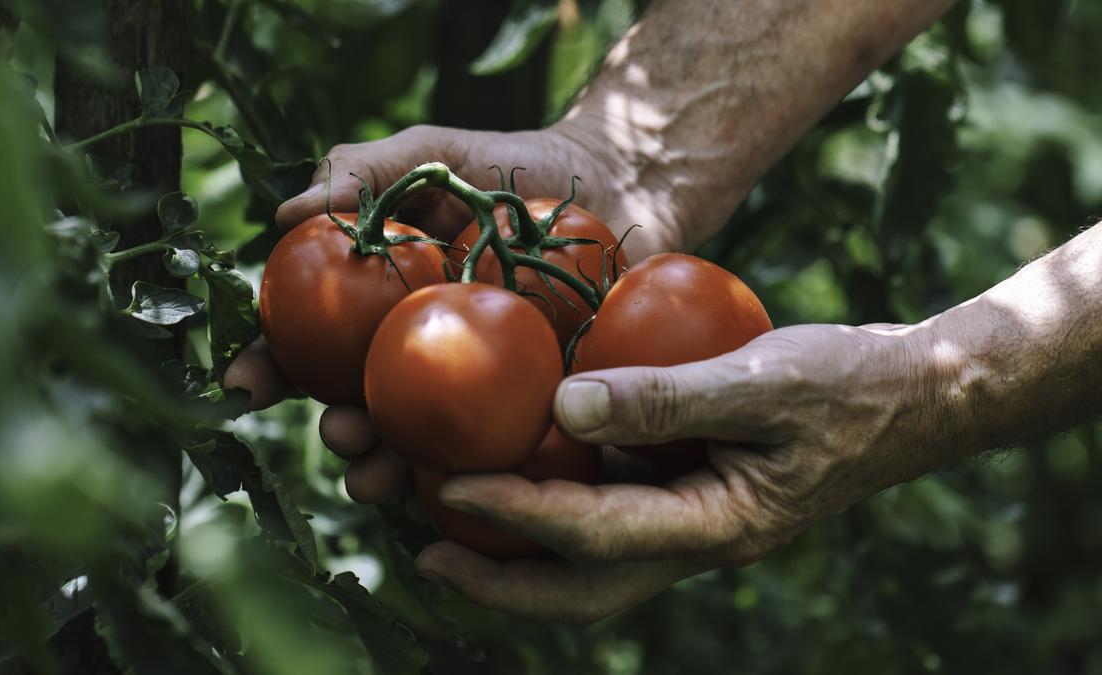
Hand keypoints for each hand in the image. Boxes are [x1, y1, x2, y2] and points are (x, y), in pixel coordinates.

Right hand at [226, 120, 685, 499]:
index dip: (273, 366)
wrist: (622, 178)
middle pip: (366, 405)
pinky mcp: (545, 402)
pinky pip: (505, 447)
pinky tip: (463, 486)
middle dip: (338, 432)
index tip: (245, 387)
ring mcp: (484, 383)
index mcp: (387, 303)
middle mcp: (426, 351)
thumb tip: (283, 217)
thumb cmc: (517, 162)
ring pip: (426, 441)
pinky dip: (480, 474)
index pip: (315, 343)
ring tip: (379, 476)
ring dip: (391, 467)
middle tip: (339, 433)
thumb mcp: (431, 152)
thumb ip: (362, 172)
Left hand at [412, 322, 965, 621]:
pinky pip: (609, 513)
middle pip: (582, 589)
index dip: (516, 518)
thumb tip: (563, 406)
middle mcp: (696, 539)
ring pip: (591, 561)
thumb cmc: (849, 384)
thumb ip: (669, 398)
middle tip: (424, 551)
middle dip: (500, 582)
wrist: (909, 398)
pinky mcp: (688, 492)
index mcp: (717, 527)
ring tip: (447, 514)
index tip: (446, 491)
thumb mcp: (764, 380)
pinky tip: (521, 458)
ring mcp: (692, 522)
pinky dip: (556, 502)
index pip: (595, 537)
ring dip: (519, 548)